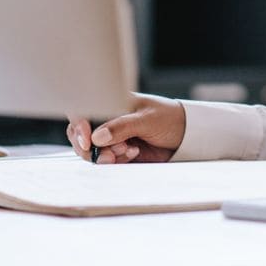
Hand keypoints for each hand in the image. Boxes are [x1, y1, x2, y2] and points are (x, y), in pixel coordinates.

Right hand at [67, 93, 185, 163]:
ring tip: (128, 151)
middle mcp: (108, 120)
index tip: (87, 141)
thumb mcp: (147, 120)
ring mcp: (112, 137)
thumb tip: (97, 137)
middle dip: (90, 148)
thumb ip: (122, 127)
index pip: (82, 112)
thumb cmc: (170, 118)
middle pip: (80, 136)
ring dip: (105, 155)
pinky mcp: (118, 153)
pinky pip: (105, 161)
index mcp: (111, 104)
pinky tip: (133, 153)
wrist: (187, 136)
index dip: (78, 127)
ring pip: (90, 151)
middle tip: (110, 154)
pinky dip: (115, 161)